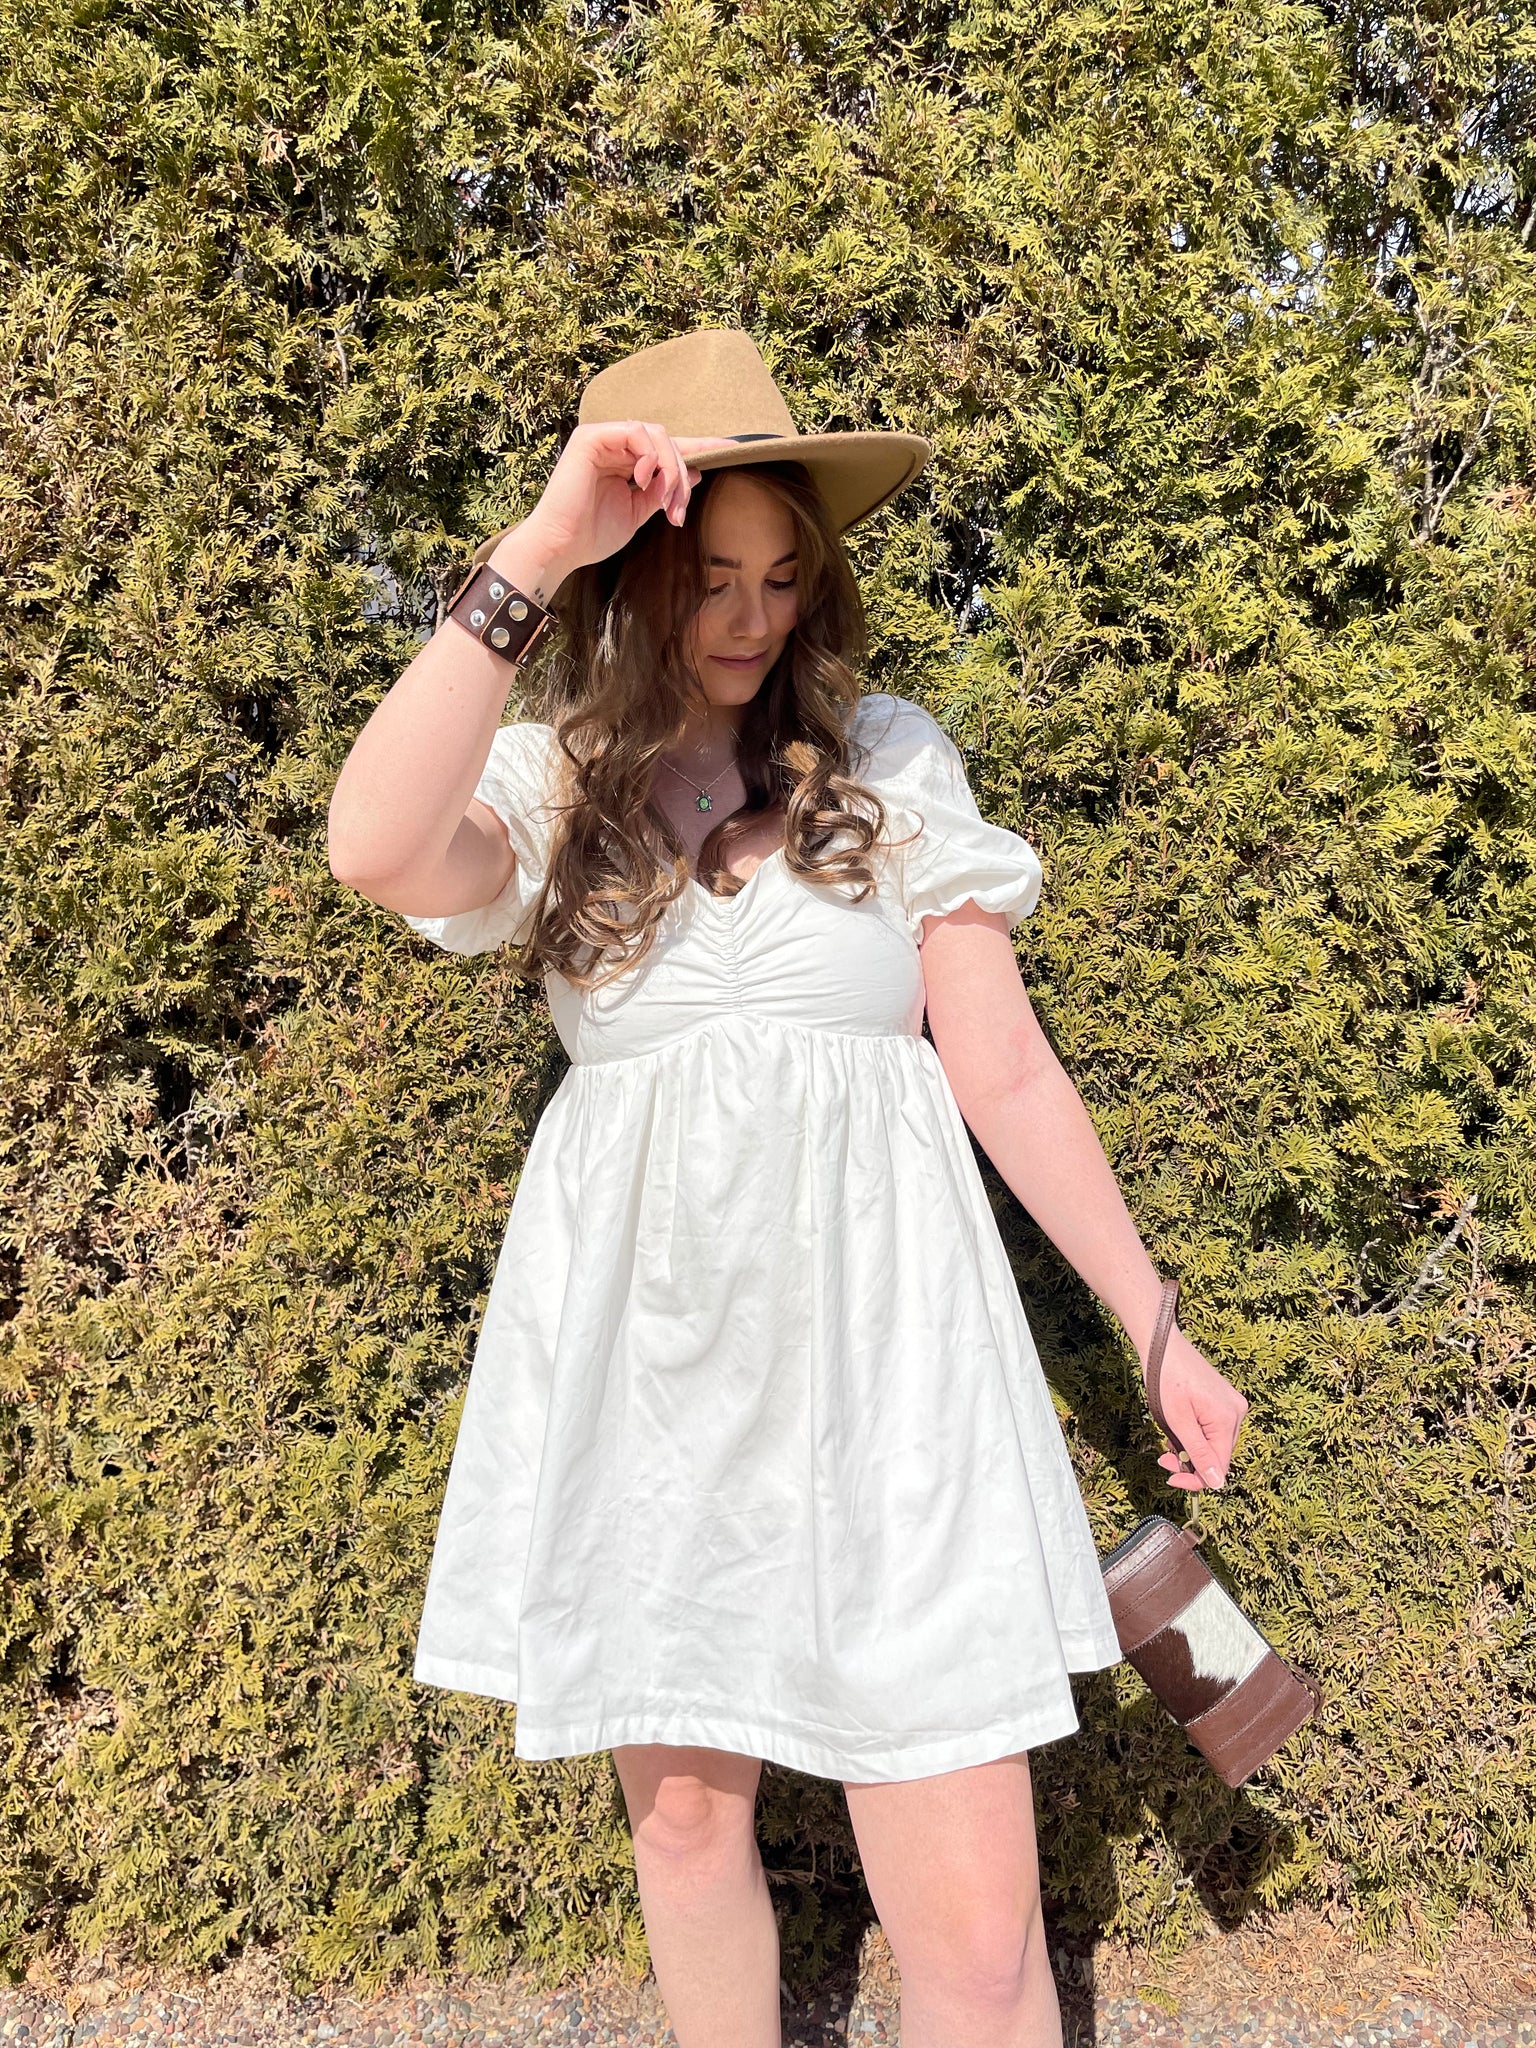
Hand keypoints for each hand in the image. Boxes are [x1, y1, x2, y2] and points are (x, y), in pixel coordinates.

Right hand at [520, 420, 739, 581]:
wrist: (561, 547)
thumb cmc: (593, 534)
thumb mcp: (638, 513)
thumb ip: (662, 491)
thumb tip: (695, 474)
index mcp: (625, 462)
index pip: (666, 448)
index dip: (699, 448)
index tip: (731, 450)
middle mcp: (614, 446)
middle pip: (667, 442)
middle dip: (682, 474)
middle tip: (678, 509)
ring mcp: (602, 438)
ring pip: (655, 434)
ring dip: (670, 467)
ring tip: (665, 500)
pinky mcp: (591, 437)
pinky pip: (634, 432)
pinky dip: (648, 455)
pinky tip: (644, 480)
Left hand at [1144, 1327, 1248, 1491]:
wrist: (1162, 1343)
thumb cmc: (1166, 1378)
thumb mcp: (1178, 1422)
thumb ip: (1199, 1454)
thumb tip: (1217, 1484)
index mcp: (1228, 1419)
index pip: (1219, 1466)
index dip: (1196, 1479)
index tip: (1170, 1477)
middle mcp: (1237, 1412)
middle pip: (1218, 1455)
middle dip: (1191, 1463)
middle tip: (1164, 1457)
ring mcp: (1232, 1404)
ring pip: (1215, 1443)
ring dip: (1192, 1449)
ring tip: (1169, 1439)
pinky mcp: (1224, 1399)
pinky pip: (1213, 1428)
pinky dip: (1196, 1434)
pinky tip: (1180, 1428)